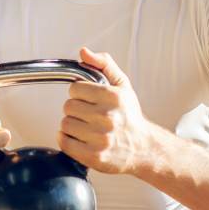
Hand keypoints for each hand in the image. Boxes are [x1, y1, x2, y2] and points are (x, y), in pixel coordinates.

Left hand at [59, 48, 155, 174]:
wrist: (144, 149)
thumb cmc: (130, 117)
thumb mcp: (122, 85)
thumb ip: (103, 64)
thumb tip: (84, 52)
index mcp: (113, 97)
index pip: (75, 88)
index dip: (80, 94)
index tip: (89, 99)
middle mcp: (107, 118)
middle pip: (68, 107)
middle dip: (77, 110)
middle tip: (89, 115)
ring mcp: (100, 139)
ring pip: (65, 124)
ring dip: (73, 126)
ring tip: (88, 128)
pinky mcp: (94, 156)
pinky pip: (64, 142)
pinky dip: (68, 140)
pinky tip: (82, 139)